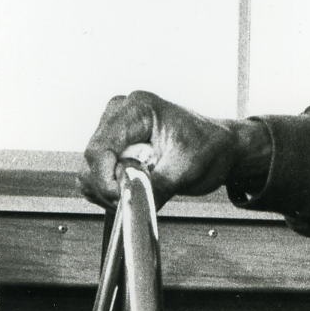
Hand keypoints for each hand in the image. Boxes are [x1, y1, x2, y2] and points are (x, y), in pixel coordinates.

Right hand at [78, 90, 270, 207]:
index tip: (121, 198)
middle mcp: (120, 114)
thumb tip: (133, 202)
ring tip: (144, 188)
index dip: (104, 179)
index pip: (100, 147)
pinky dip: (110, 191)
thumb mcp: (188, 168)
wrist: (220, 149)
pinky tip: (134, 188)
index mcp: (138, 108)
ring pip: (90, 172)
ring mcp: (114, 131)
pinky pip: (95, 177)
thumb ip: (158, 185)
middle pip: (91, 161)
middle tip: (139, 196)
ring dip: (110, 191)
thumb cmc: (210, 148)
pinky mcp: (113, 148)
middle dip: (110, 187)